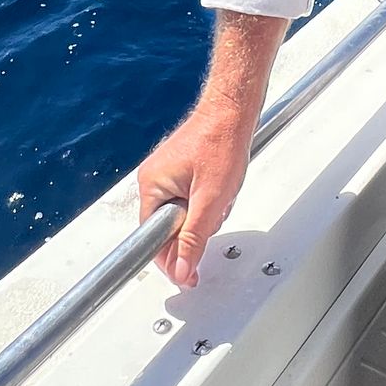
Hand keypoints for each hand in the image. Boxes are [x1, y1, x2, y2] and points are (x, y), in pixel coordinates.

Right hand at [134, 104, 253, 287]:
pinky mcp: (179, 169)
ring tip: (221, 191)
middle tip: (216, 208)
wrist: (233, 111)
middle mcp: (153, 179)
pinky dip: (207, 200)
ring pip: (183, 214)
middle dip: (196, 227)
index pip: (153, 238)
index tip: (188, 274)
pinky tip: (220, 186)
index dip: (172, 257)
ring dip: (205, 213)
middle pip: (169, 227)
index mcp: (152, 186)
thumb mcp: (210, 201)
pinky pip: (189, 199)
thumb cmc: (221, 143)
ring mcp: (166, 173)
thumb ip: (194, 238)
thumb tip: (181, 269)